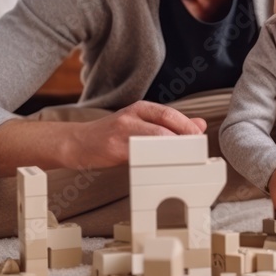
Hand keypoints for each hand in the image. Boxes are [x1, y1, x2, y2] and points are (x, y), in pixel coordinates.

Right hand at [69, 101, 206, 168]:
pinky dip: (154, 161)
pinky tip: (162, 168)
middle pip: (165, 125)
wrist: (76, 143)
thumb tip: (199, 125)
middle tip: (196, 153)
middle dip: (184, 139)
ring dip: (173, 151)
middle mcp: (131, 115)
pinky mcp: (113, 147)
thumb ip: (167, 125)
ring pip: (154, 139)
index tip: (199, 140)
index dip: (187, 127)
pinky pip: (139, 154)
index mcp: (140, 108)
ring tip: (184, 161)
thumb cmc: (111, 135)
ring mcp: (121, 131)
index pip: (170, 114)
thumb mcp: (139, 124)